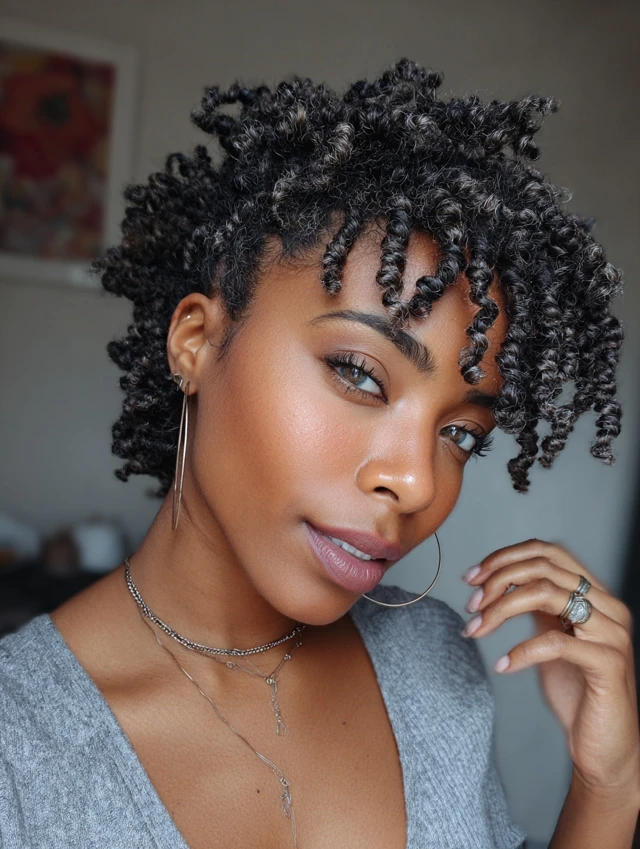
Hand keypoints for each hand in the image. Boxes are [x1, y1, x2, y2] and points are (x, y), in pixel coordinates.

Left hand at [461, 538, 639, 799]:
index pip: (547, 551)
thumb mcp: (552, 636)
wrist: (605, 746)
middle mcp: (608, 605)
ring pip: (547, 594)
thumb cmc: (578, 691)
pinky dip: (520, 650)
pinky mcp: (608, 663)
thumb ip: (538, 606)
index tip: (472, 576)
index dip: (505, 557)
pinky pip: (555, 643)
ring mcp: (611, 632)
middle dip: (498, 580)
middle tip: (471, 604)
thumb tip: (500, 579)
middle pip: (543, 567)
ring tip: (477, 628)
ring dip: (501, 609)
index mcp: (594, 593)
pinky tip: (503, 665)